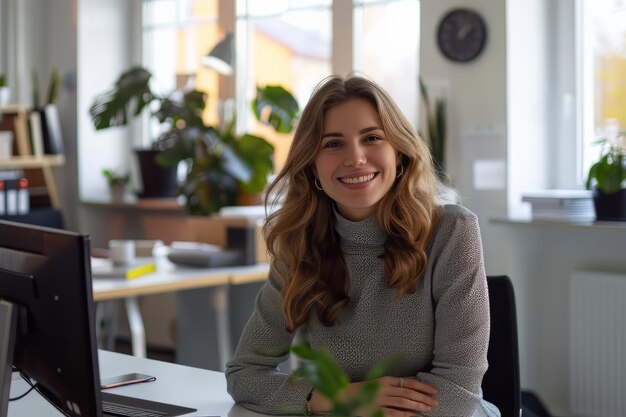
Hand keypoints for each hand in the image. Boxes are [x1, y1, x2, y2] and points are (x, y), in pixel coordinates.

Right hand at [310, 376, 437, 416]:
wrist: (342, 397)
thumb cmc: (362, 391)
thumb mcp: (378, 384)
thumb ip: (392, 386)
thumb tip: (410, 388)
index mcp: (385, 379)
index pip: (408, 381)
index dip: (423, 386)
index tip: (434, 389)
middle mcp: (384, 388)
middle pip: (408, 392)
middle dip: (424, 397)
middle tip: (435, 401)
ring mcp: (380, 399)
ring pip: (404, 402)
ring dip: (418, 405)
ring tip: (429, 408)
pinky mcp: (376, 410)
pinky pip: (394, 413)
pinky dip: (406, 414)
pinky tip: (414, 416)